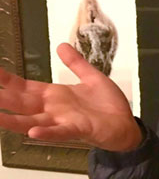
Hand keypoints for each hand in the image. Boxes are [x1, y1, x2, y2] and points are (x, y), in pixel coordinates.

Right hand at [0, 42, 142, 150]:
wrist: (125, 125)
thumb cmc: (106, 105)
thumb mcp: (91, 77)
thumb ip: (76, 63)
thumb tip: (61, 45)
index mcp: (55, 96)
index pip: (25, 88)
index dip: (8, 81)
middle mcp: (53, 110)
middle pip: (22, 103)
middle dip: (3, 98)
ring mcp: (63, 121)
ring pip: (33, 121)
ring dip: (14, 120)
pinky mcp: (78, 130)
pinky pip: (59, 132)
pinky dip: (46, 133)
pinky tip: (32, 132)